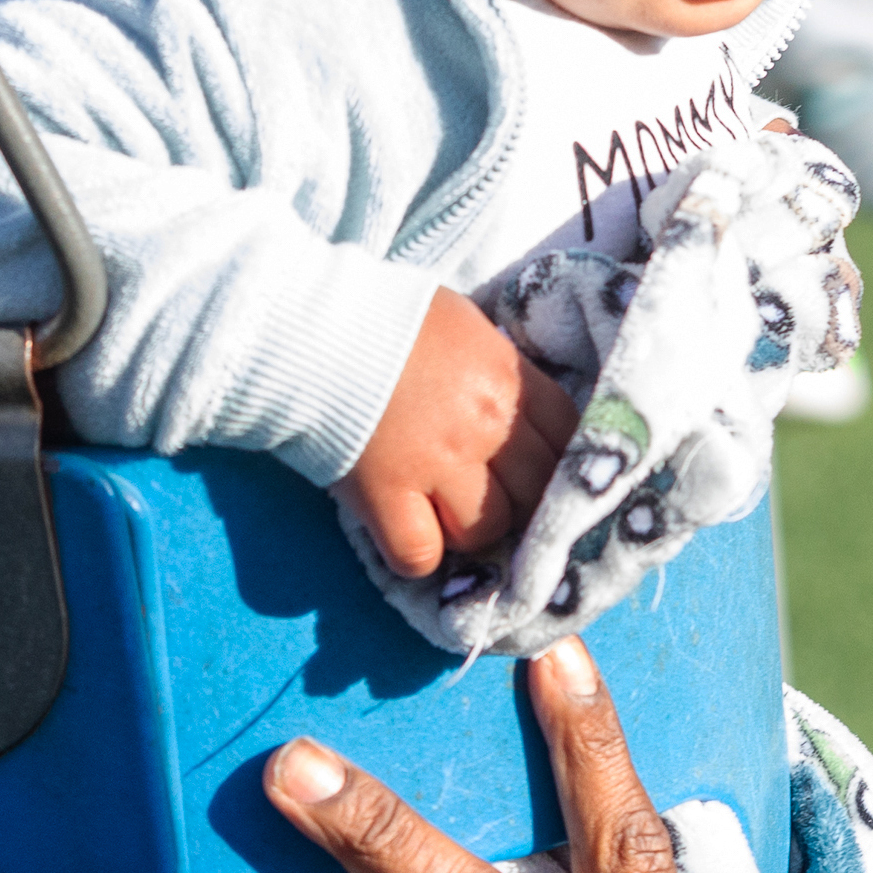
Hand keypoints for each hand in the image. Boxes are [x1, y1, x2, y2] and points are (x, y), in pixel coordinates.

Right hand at [336, 288, 579, 579]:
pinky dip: (415, 554)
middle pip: (537, 491)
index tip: (538, 471)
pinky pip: (422, 555)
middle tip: (488, 497)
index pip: (568, 436)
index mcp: (507, 377)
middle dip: (519, 501)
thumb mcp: (464, 326)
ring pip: (487, 529)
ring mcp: (437, 462)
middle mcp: (484, 424)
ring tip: (440, 510)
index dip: (557, 461)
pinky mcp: (386, 495)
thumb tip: (524, 409)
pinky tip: (402, 529)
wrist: (304, 326)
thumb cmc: (384, 317)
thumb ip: (501, 371)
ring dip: (468, 528)